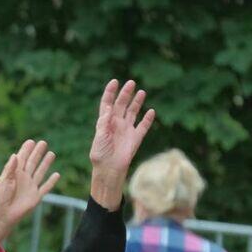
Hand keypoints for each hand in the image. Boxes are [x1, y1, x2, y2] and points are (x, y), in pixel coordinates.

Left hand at [0, 140, 59, 246]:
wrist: (3, 215)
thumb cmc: (0, 198)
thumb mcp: (3, 181)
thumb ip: (10, 168)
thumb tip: (15, 155)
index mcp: (15, 174)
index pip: (22, 158)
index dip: (26, 150)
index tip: (31, 141)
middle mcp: (24, 178)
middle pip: (32, 163)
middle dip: (37, 153)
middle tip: (43, 142)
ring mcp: (30, 187)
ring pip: (40, 172)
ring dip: (46, 164)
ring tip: (51, 154)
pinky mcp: (36, 197)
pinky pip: (45, 187)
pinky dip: (51, 182)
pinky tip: (57, 174)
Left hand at [88, 79, 154, 207]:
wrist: (109, 170)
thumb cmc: (100, 155)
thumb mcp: (99, 137)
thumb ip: (104, 123)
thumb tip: (109, 107)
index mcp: (105, 122)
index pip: (107, 104)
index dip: (110, 92)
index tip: (114, 82)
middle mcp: (116, 124)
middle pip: (121, 105)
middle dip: (126, 94)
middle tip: (131, 83)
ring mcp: (126, 130)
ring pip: (133, 112)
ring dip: (137, 102)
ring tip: (142, 92)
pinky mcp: (136, 138)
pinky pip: (143, 126)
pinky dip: (148, 119)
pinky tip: (151, 111)